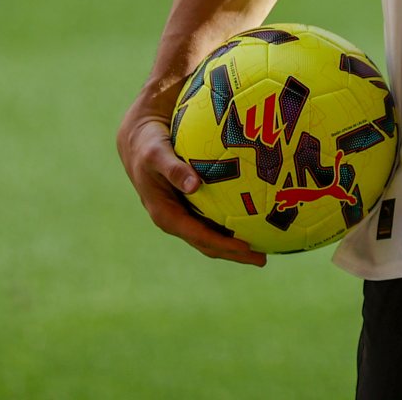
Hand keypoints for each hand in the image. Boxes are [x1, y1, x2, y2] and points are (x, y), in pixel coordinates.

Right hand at [115, 102, 266, 266]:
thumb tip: (194, 185)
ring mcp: (183, 215)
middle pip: (208, 244)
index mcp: (166, 215)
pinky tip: (252, 222)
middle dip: (234, 254)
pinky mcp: (190, 207)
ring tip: (263, 248)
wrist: (138, 142)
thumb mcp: (157, 155)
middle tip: (262, 259)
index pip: (199, 236)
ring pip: (211, 236)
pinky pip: (213, 221)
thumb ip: (174, 169)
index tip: (246, 248)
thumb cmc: (149, 146)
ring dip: (234, 245)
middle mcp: (175, 220)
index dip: (222, 244)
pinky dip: (230, 226)